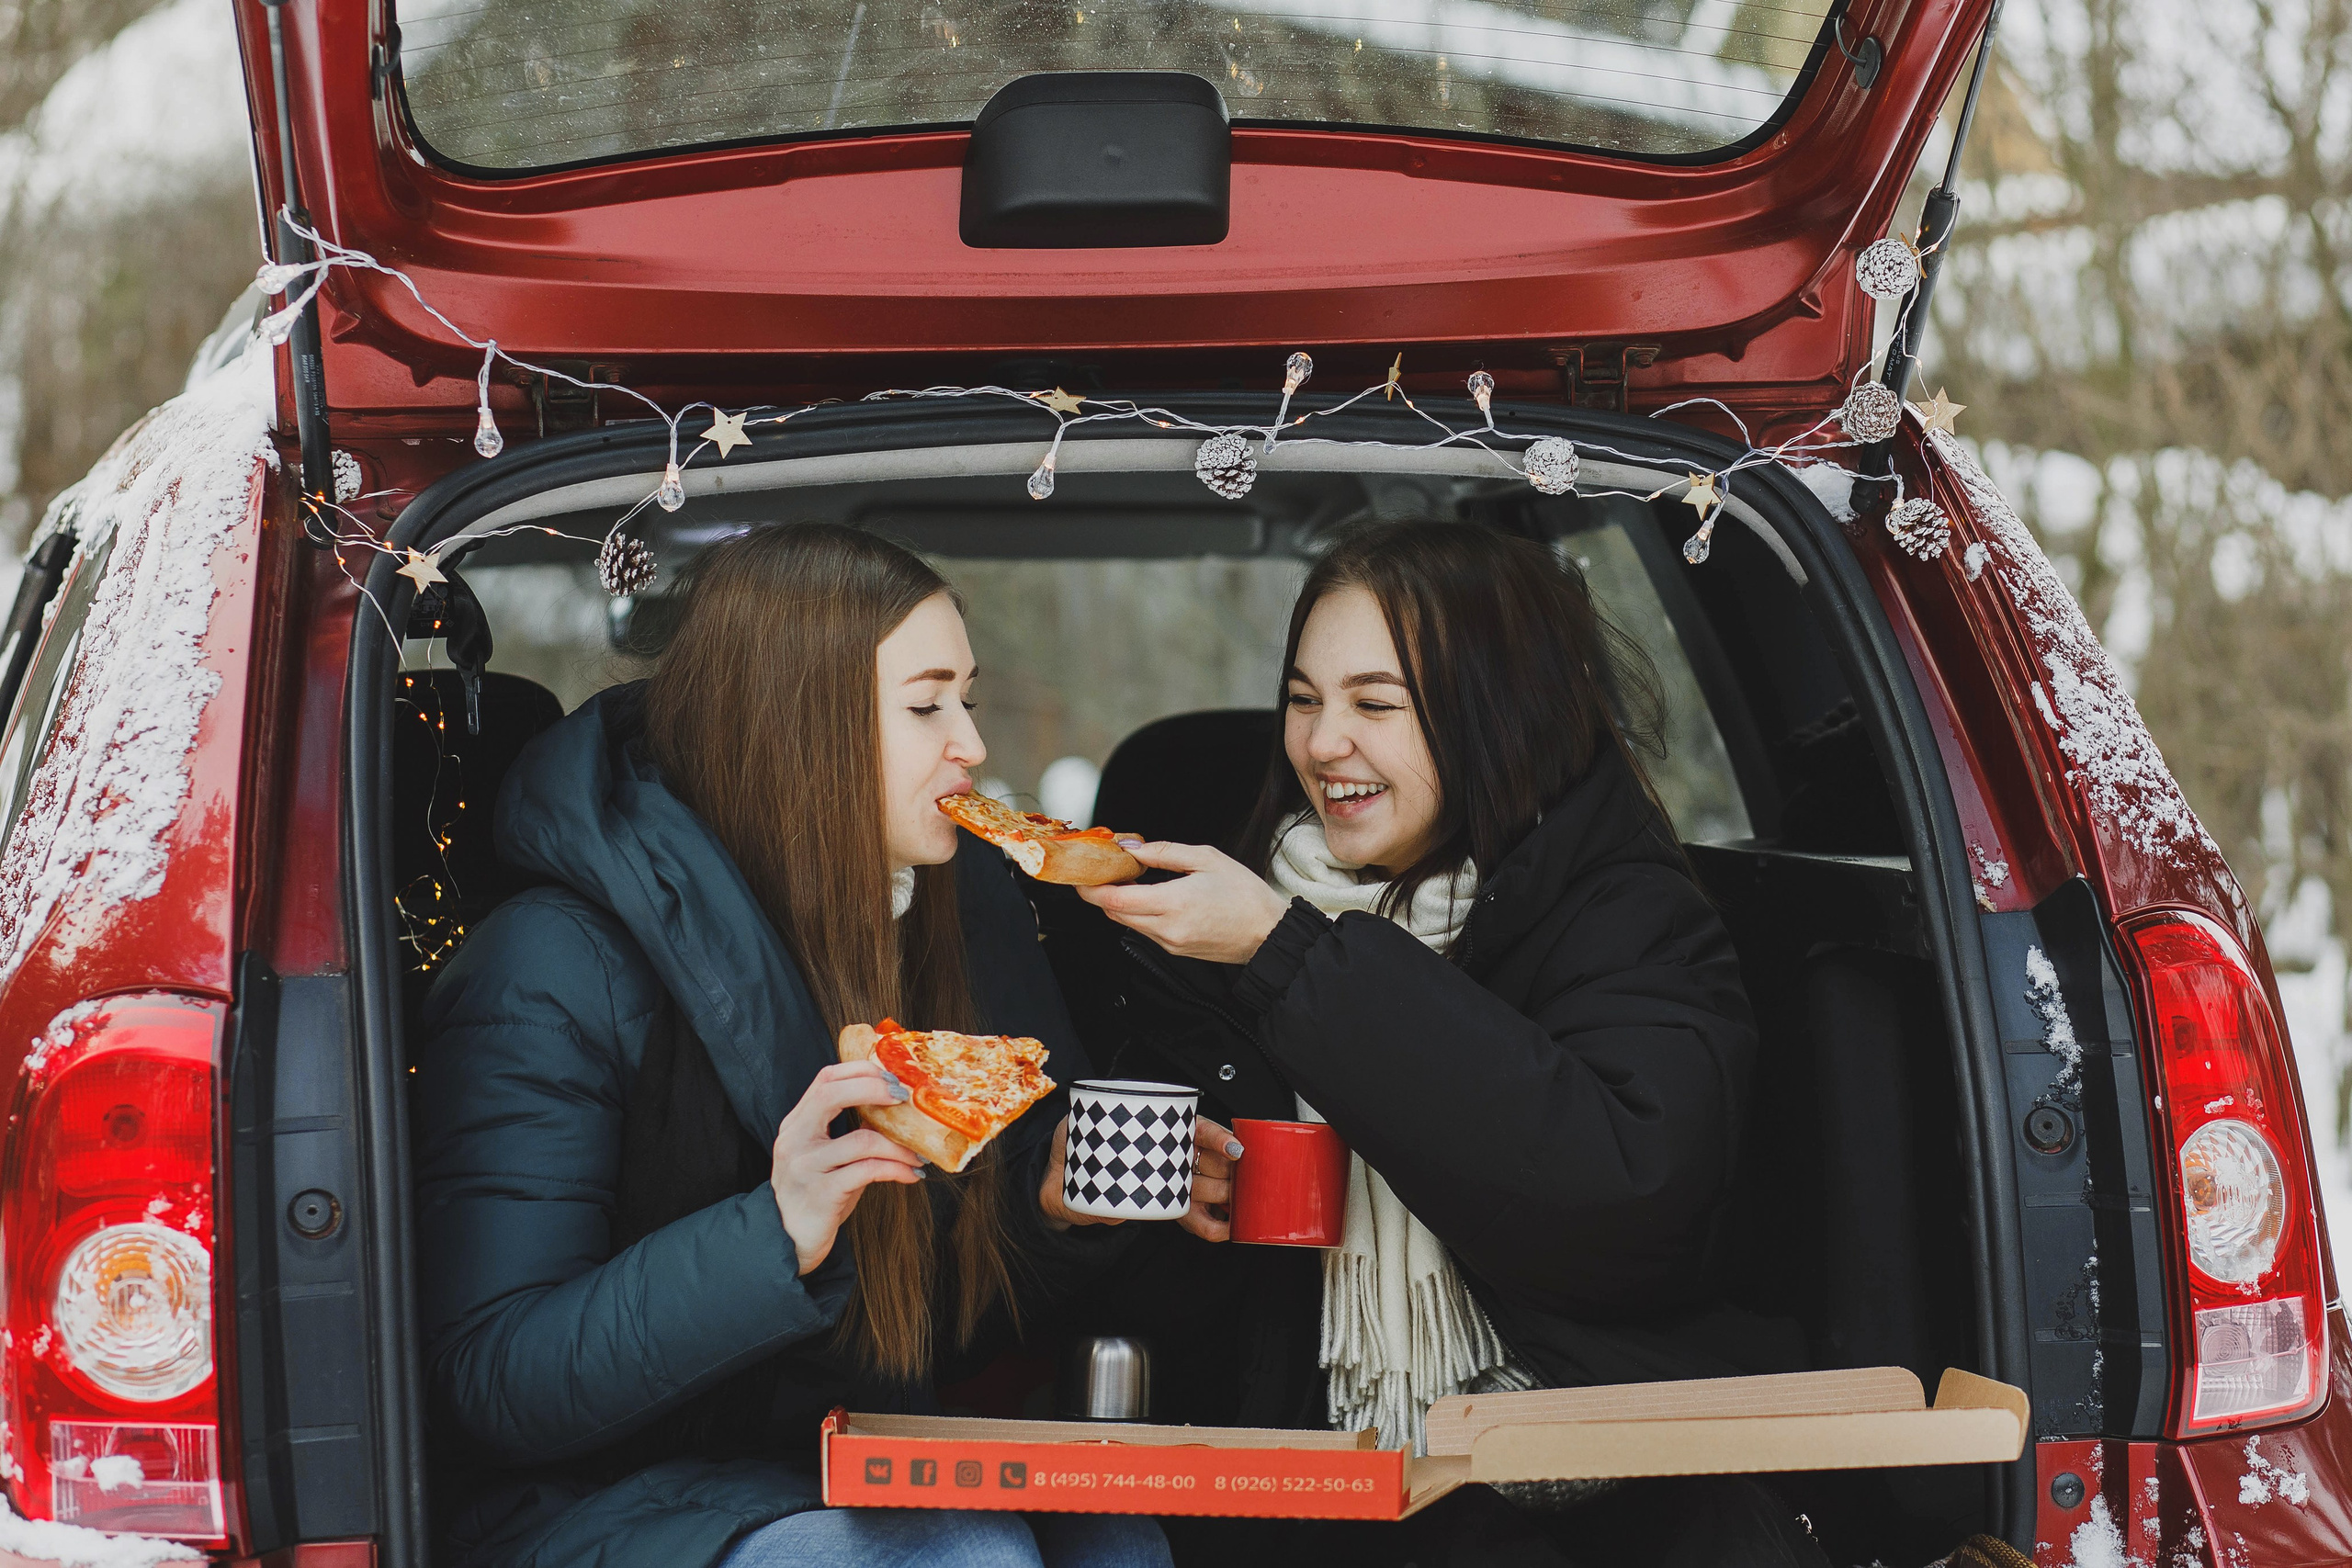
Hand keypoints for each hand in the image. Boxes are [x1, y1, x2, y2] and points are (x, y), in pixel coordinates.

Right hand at [769, 1061, 924, 1274]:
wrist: (790, 1241)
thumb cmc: (817, 1195)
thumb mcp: (829, 1157)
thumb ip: (851, 1131)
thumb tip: (896, 1111)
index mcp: (797, 1124)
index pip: (825, 1079)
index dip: (860, 1071)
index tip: (892, 1078)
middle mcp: (795, 1140)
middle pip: (832, 1095)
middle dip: (874, 1089)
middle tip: (905, 1099)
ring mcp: (806, 1167)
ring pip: (862, 1140)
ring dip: (899, 1145)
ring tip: (917, 1154)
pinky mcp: (822, 1194)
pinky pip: (868, 1171)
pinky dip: (897, 1169)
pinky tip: (910, 1174)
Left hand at [1038, 1113, 1245, 1242]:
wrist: (1062, 1191)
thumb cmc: (1073, 1154)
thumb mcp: (1067, 1134)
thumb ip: (1069, 1133)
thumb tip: (1075, 1135)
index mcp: (1156, 1128)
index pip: (1196, 1127)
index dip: (1218, 1136)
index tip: (1233, 1148)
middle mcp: (1170, 1153)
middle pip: (1210, 1158)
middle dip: (1227, 1169)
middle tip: (1236, 1180)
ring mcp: (1171, 1181)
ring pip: (1208, 1187)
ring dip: (1224, 1198)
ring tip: (1235, 1206)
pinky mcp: (1164, 1207)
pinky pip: (1193, 1217)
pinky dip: (1210, 1225)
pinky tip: (1224, 1232)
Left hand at [1078, 842, 1289, 963]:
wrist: (1268, 934)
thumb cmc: (1245, 895)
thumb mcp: (1206, 859)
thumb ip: (1164, 852)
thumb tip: (1131, 848)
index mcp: (1173, 904)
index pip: (1115, 900)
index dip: (1091, 889)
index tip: (1082, 875)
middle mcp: (1167, 929)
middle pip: (1115, 914)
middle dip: (1101, 893)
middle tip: (1101, 871)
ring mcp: (1170, 944)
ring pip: (1127, 924)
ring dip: (1119, 903)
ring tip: (1126, 879)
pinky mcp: (1175, 951)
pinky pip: (1145, 931)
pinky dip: (1137, 913)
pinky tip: (1148, 897)